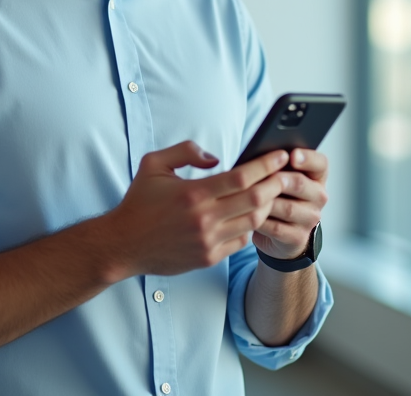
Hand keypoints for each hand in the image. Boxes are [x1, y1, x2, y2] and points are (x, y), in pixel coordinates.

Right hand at [103, 141, 289, 278]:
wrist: (123, 244)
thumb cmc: (139, 201)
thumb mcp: (154, 163)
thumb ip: (185, 151)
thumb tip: (216, 158)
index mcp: (193, 193)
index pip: (241, 177)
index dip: (265, 165)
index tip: (280, 156)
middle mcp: (204, 218)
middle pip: (255, 199)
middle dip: (276, 184)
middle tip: (287, 173)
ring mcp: (208, 241)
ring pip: (252, 222)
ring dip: (268, 205)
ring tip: (274, 192)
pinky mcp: (209, 257)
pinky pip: (241, 241)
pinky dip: (251, 227)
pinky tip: (253, 215)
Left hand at [251, 148, 327, 260]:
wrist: (281, 234)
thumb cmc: (278, 196)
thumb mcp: (280, 178)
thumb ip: (276, 166)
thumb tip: (258, 157)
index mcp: (316, 177)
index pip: (320, 163)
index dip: (307, 158)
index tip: (292, 155)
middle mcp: (318, 197)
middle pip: (300, 184)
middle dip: (278, 179)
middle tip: (263, 176)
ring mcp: (310, 219)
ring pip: (287, 208)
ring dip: (265, 201)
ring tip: (248, 196)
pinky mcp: (298, 237)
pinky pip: (277, 228)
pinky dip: (261, 221)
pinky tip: (248, 215)